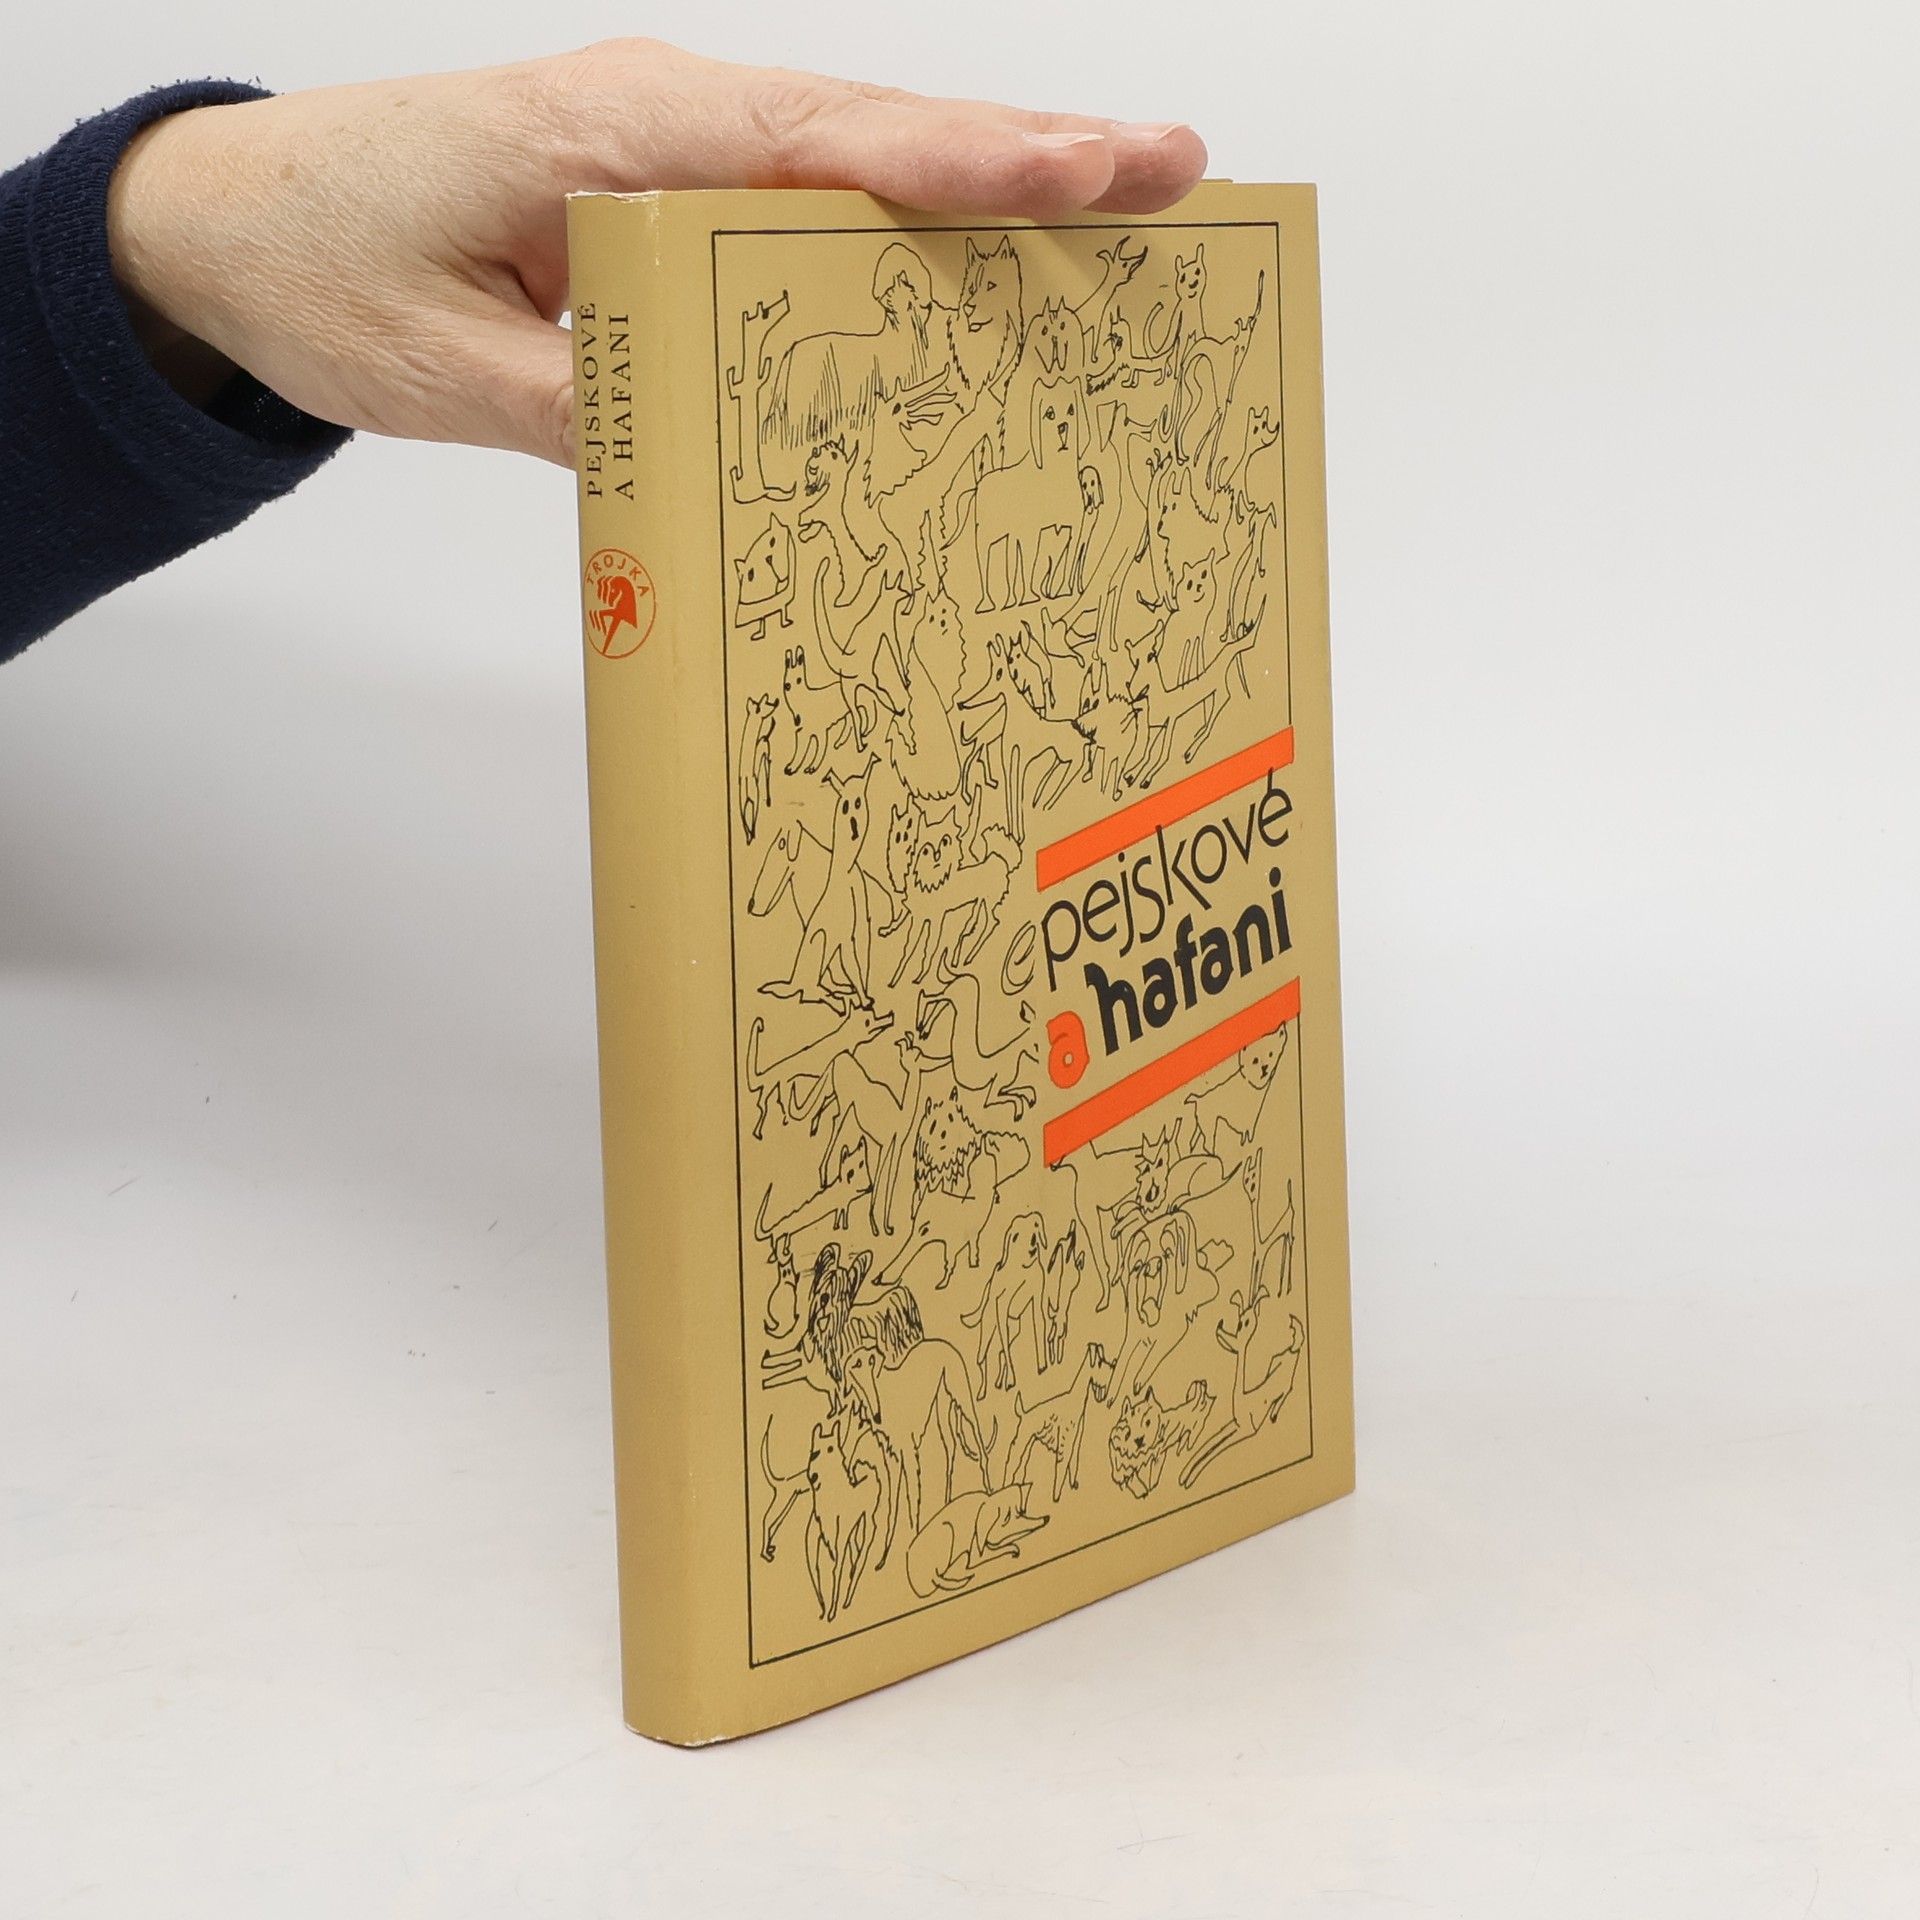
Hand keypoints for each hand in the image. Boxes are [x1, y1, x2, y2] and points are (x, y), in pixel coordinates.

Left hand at [105, 41, 1206, 465]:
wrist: (235, 225)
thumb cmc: (328, 269)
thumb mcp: (447, 369)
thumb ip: (590, 407)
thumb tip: (717, 467)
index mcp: (610, 138)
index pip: (816, 147)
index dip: (959, 167)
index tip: (1083, 172)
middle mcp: (661, 119)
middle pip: (873, 129)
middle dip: (1029, 151)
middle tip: (1175, 168)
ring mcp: (671, 147)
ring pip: (856, 156)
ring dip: (988, 179)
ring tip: (1122, 200)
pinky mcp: (666, 191)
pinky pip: (805, 198)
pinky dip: (905, 217)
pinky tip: (976, 253)